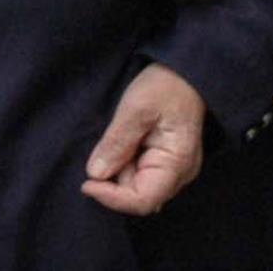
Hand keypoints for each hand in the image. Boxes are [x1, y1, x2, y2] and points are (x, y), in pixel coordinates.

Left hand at [82, 63, 205, 215]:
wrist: (185, 73)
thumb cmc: (166, 86)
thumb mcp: (136, 109)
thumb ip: (116, 143)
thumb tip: (96, 174)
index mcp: (176, 164)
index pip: (141, 200)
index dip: (111, 197)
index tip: (87, 182)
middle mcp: (180, 174)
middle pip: (138, 196)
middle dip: (116, 178)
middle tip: (112, 142)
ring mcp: (174, 170)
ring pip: (136, 186)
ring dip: (120, 168)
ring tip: (125, 134)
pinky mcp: (167, 164)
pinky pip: (140, 175)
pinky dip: (126, 163)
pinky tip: (129, 141)